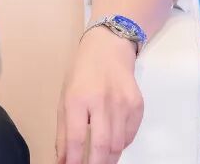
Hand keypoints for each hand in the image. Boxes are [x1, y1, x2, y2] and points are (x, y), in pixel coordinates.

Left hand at [56, 26, 143, 163]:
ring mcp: (122, 103)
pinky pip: (129, 135)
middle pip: (102, 145)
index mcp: (78, 98)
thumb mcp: (65, 97)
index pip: (77, 137)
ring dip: (109, 159)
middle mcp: (102, 100)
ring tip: (100, 162)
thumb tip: (62, 160)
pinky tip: (112, 145)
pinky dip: (120, 145)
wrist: (109, 47)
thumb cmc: (82, 72)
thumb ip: (63, 131)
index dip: (74, 160)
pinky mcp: (137, 105)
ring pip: (118, 144)